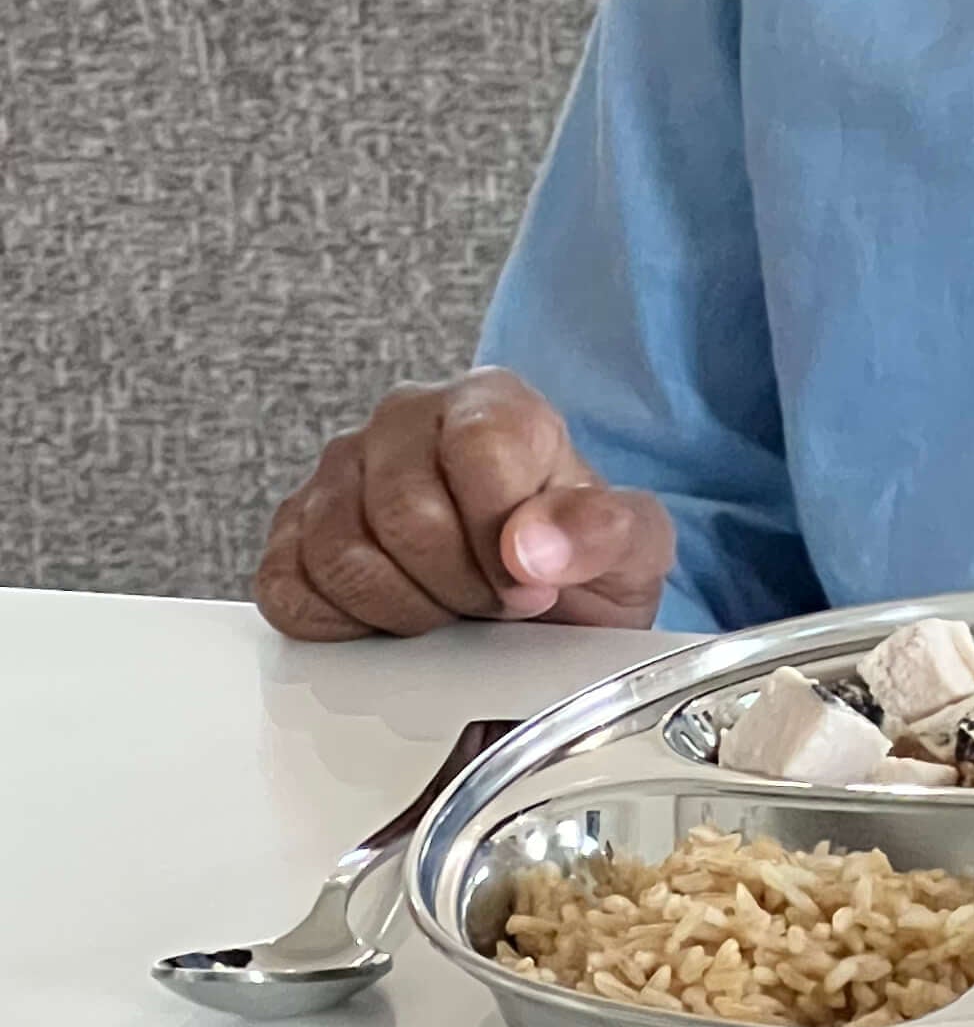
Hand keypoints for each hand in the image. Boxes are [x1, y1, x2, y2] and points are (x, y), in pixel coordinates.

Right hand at [254, 368, 675, 640]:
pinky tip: (391, 619)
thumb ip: (603, 531)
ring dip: (403, 611)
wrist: (537, 601)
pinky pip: (288, 590)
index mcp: (490, 401)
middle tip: (492, 605)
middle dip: (458, 586)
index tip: (533, 584)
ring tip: (449, 610)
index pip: (482, 452)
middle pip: (406, 514)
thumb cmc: (577, 561)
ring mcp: (340, 473)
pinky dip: (342, 625)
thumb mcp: (631, 548)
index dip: (507, 539)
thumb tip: (533, 549)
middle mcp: (406, 420)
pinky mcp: (293, 533)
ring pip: (341, 556)